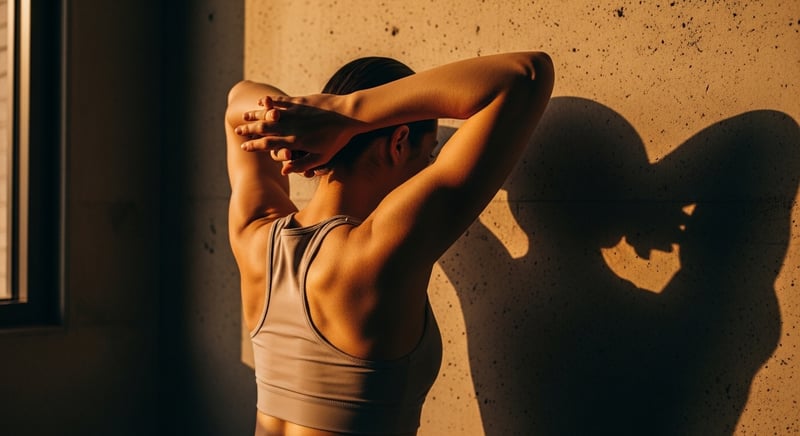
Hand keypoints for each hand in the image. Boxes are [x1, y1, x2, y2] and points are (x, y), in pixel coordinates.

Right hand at [234, 94, 361, 175]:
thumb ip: (302, 164)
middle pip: (264, 128)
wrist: (349, 115)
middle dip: (249, 130)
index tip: (245, 147)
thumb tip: (284, 170)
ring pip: (269, 114)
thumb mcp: (322, 157)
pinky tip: (261, 102)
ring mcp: (295, 112)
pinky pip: (280, 102)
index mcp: (295, 141)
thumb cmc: (337, 139)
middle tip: (238, 131)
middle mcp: (292, 126)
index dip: (255, 146)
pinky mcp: (300, 101)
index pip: (269, 144)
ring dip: (255, 115)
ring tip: (245, 116)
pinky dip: (269, 102)